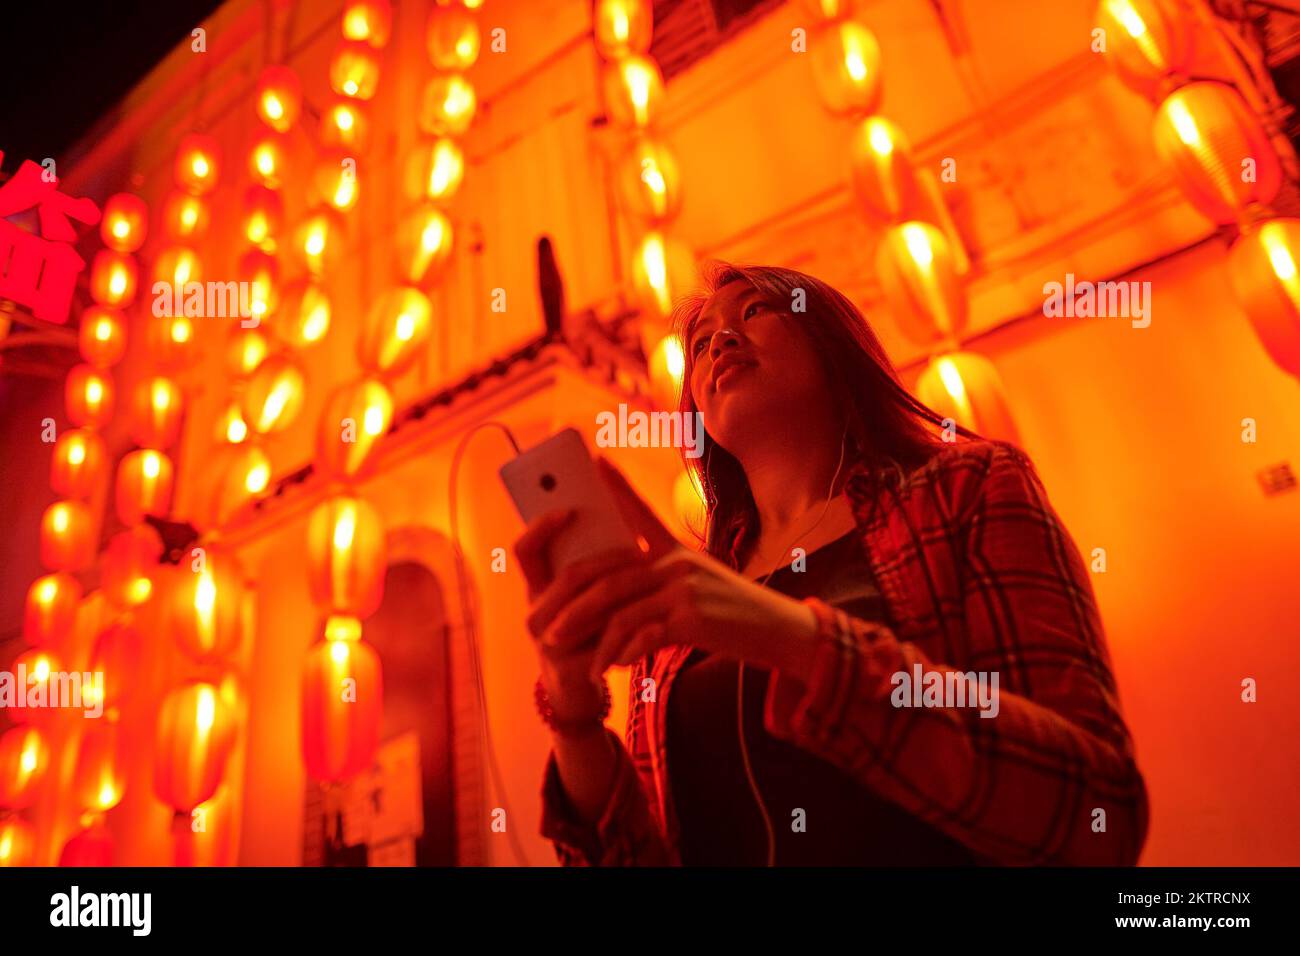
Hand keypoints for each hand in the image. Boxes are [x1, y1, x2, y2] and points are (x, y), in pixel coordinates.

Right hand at [514, 508, 655, 728]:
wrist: (579, 685)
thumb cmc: (586, 629)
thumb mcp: (582, 594)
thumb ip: (588, 559)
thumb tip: (609, 505)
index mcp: (536, 587)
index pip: (525, 550)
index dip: (542, 527)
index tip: (570, 508)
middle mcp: (535, 612)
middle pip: (568, 576)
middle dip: (608, 560)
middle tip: (641, 550)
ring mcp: (548, 641)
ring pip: (587, 608)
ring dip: (623, 591)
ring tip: (653, 575)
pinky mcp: (568, 667)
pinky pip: (602, 644)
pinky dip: (632, 631)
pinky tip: (657, 624)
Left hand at [550, 459, 819, 682]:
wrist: (782, 632)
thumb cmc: (737, 615)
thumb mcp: (702, 586)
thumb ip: (664, 586)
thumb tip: (617, 605)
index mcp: (677, 551)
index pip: (640, 511)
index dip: (617, 486)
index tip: (596, 459)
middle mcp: (677, 562)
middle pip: (607, 576)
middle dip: (571, 605)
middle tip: (544, 630)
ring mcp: (685, 587)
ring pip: (618, 609)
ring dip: (591, 640)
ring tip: (576, 661)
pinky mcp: (692, 617)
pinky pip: (641, 635)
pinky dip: (621, 653)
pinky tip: (612, 667)